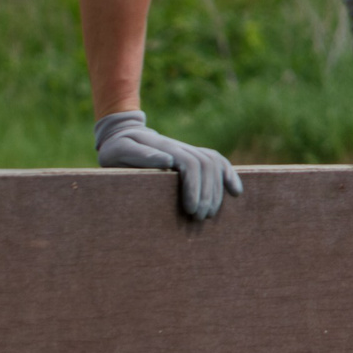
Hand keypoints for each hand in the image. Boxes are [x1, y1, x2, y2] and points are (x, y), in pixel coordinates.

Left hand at [94, 110, 242, 218]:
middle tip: (199, 218)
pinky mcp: (193, 155)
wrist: (122, 134)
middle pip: (206, 166)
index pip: (190, 164)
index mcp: (166, 147)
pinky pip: (218, 162)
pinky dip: (229, 176)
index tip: (191, 210)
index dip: (195, 188)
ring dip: (216, 190)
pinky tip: (236, 192)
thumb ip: (141, 155)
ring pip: (215, 165)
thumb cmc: (116, 149)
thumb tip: (169, 162)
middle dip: (207, 194)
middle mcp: (182, 147)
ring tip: (209, 213)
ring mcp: (189, 150)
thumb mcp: (119, 152)